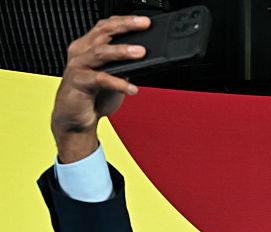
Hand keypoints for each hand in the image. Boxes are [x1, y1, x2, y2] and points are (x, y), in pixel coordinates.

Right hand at [52, 15, 149, 162]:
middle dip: (125, 26)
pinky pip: (100, 79)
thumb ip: (124, 65)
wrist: (75, 120)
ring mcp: (78, 66)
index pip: (106, 26)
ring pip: (101, 52)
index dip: (124, 20)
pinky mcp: (78, 82)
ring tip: (141, 52)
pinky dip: (119, 83)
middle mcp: (81, 52)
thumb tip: (145, 56)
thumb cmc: (94, 97)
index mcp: (87, 46)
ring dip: (122, 51)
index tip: (145, 21)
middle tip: (144, 25)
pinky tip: (132, 88)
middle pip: (103, 32)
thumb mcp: (114, 77)